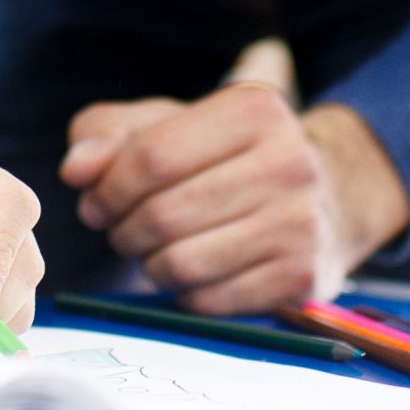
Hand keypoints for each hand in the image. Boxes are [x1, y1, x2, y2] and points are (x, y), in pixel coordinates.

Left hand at [59, 87, 409, 313]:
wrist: (332, 194)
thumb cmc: (229, 155)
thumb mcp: (171, 123)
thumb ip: (109, 135)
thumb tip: (77, 170)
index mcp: (253, 109)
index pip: (152, 157)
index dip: (108, 187)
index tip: (96, 201)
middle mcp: (288, 161)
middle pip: (163, 214)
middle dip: (123, 230)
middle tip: (121, 229)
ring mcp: (300, 222)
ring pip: (181, 263)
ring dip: (149, 265)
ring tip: (154, 249)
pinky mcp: (301, 277)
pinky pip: (209, 301)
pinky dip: (184, 292)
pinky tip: (193, 270)